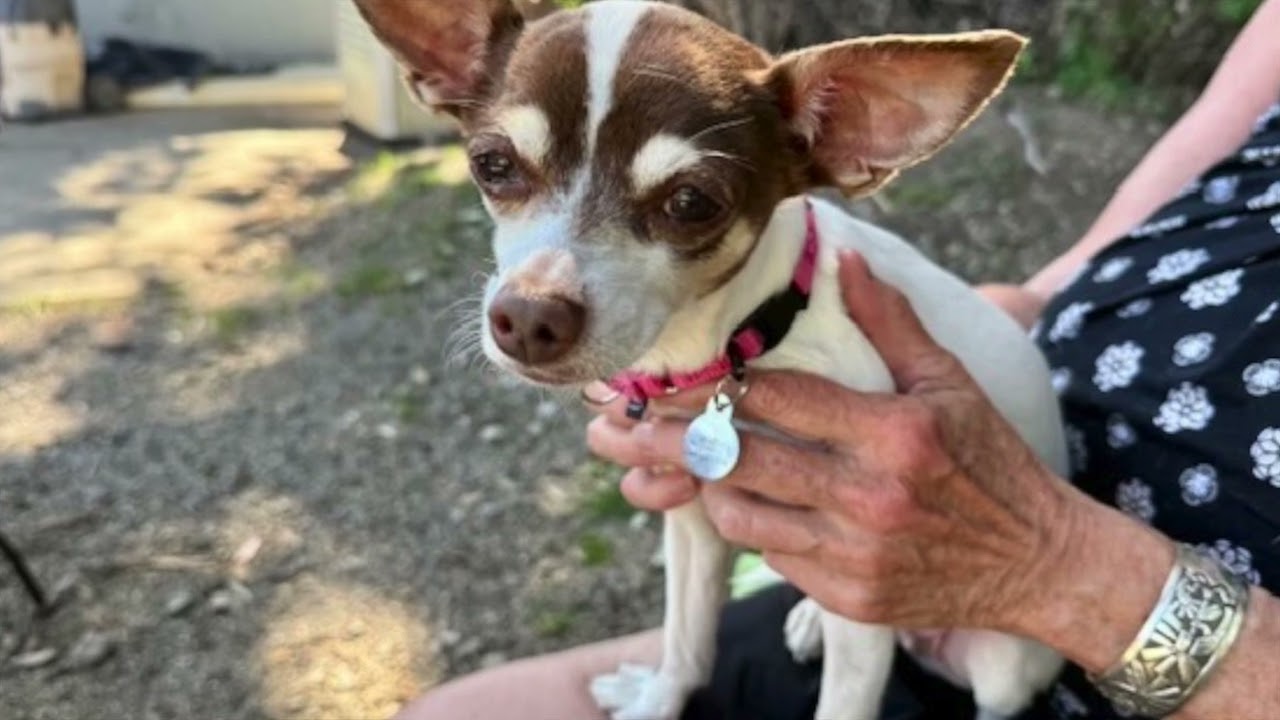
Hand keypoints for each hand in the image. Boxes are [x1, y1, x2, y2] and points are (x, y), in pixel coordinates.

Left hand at [585, 251, 1083, 630]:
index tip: (665, 380)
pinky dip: (756, 528)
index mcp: (892, 432)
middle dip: (670, 440)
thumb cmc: (991, 463)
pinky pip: (772, 557)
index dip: (713, 386)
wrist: (1039, 561)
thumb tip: (844, 257)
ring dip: (710, 486)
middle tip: (618, 427)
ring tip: (687, 464)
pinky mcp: (849, 596)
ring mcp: (855, 551)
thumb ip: (892, 321)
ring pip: (743, 513)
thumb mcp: (951, 383)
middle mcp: (868, 494)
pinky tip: (752, 505)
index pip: (778, 399)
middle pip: (740, 458)